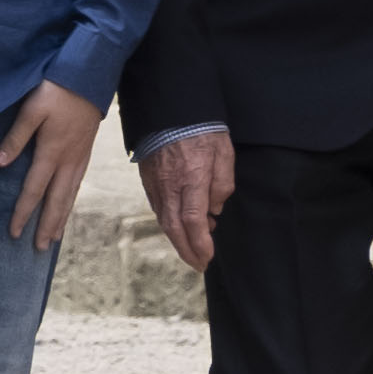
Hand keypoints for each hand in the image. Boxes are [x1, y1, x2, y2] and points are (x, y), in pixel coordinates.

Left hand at [0, 79, 105, 251]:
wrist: (90, 76)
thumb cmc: (57, 90)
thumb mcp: (32, 109)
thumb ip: (15, 137)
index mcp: (52, 152)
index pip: (34, 190)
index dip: (23, 212)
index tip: (13, 233)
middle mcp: (68, 161)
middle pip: (56, 201)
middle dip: (46, 226)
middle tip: (39, 248)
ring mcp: (80, 157)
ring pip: (70, 195)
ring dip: (61, 218)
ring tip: (55, 238)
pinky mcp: (86, 152)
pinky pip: (78, 184)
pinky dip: (71, 200)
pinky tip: (68, 205)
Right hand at [144, 127, 234, 272]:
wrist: (171, 108)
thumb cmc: (201, 128)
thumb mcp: (224, 153)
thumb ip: (222, 184)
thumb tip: (215, 210)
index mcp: (191, 180)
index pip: (193, 222)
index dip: (200, 244)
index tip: (208, 257)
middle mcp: (169, 187)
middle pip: (174, 229)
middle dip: (187, 251)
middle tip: (199, 265)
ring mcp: (156, 184)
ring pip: (164, 220)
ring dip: (178, 240)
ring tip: (191, 251)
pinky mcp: (148, 180)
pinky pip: (157, 208)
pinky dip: (168, 223)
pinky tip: (179, 226)